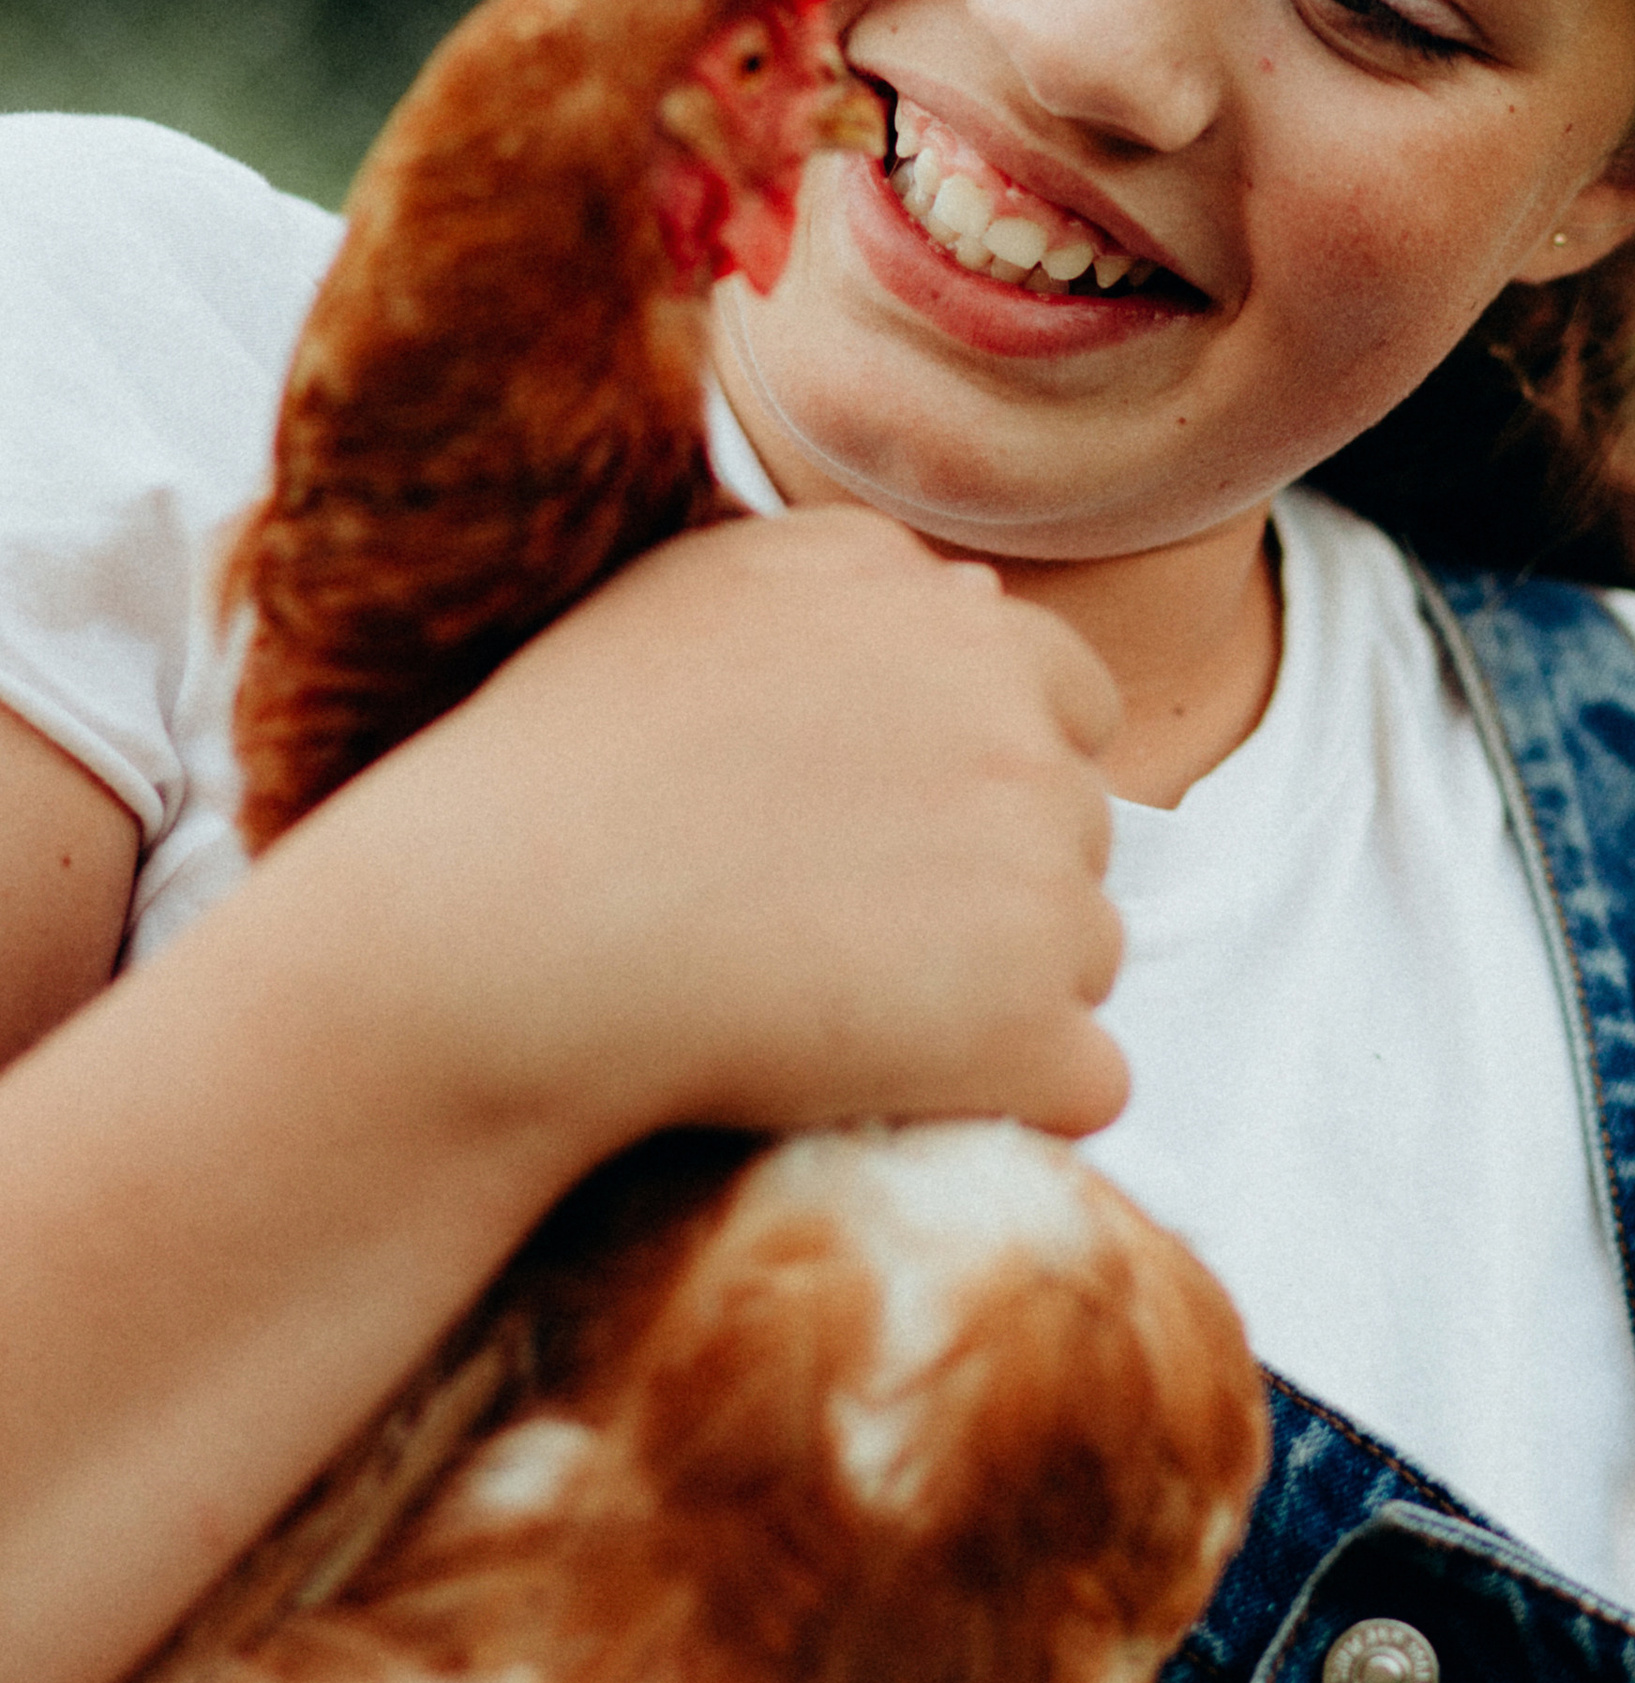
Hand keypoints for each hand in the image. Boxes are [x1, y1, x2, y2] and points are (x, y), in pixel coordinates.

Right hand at [273, 510, 1128, 1169]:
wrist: (498, 940)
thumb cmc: (558, 771)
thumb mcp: (694, 600)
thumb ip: (851, 582)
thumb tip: (983, 600)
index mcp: (950, 618)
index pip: (1067, 694)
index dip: (985, 776)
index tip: (883, 838)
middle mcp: (1016, 725)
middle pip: (1080, 829)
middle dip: (993, 884)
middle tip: (832, 932)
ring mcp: (1038, 874)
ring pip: (1086, 953)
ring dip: (999, 994)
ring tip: (832, 1009)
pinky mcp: (1028, 1021)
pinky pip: (1087, 1079)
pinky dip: (1011, 1100)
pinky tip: (892, 1094)